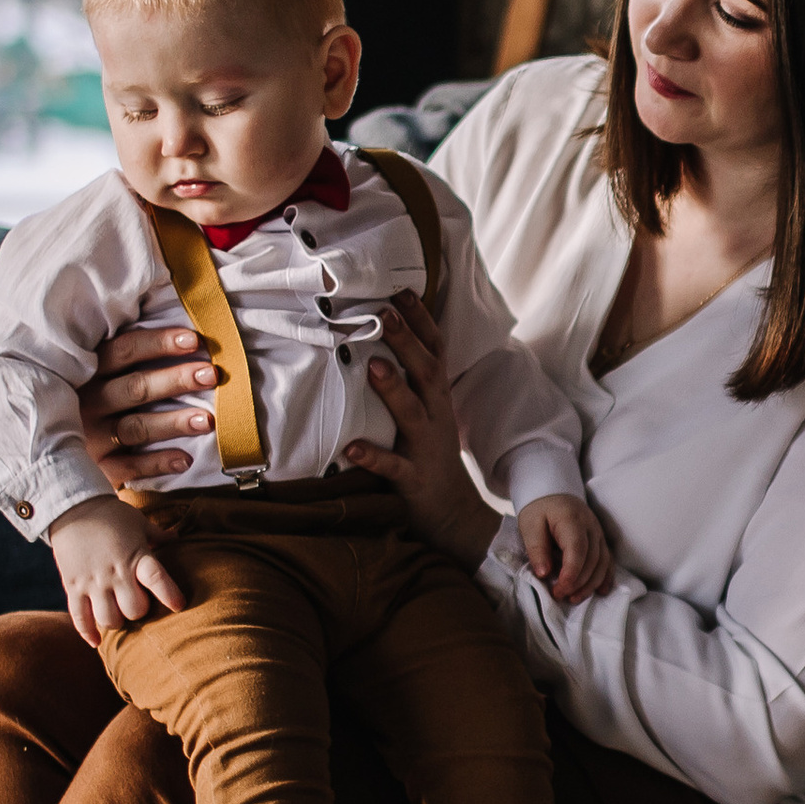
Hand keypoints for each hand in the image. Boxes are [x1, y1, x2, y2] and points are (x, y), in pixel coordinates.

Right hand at [47, 495, 185, 644]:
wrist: (71, 507)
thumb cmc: (110, 515)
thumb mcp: (139, 522)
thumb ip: (158, 536)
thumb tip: (178, 536)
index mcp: (136, 556)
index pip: (157, 579)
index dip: (170, 595)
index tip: (179, 605)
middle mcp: (115, 572)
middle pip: (134, 610)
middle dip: (139, 611)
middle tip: (136, 603)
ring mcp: (92, 582)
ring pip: (109, 619)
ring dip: (116, 621)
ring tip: (116, 612)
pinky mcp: (72, 586)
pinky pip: (79, 618)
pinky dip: (88, 633)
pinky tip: (96, 641)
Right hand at [78, 327, 220, 489]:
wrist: (51, 451)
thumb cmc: (85, 400)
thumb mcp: (93, 374)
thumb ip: (124, 358)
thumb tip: (183, 338)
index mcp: (87, 372)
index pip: (124, 350)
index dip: (159, 343)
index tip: (194, 340)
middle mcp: (87, 402)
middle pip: (135, 388)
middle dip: (175, 379)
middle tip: (210, 375)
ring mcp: (90, 436)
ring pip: (136, 427)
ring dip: (174, 422)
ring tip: (208, 419)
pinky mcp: (96, 467)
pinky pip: (129, 467)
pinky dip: (158, 463)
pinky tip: (186, 459)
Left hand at [339, 292, 497, 569]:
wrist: (454, 515)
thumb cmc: (428, 457)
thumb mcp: (425, 412)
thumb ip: (409, 380)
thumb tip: (380, 338)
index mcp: (437, 398)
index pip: (434, 350)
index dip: (420, 320)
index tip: (400, 289)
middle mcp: (436, 417)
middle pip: (427, 372)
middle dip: (407, 342)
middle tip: (383, 313)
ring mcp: (426, 448)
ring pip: (412, 414)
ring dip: (393, 389)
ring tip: (372, 366)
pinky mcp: (414, 480)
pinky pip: (393, 467)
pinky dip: (373, 457)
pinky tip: (350, 448)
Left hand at [517, 493, 611, 602]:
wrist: (552, 492)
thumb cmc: (539, 509)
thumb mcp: (529, 525)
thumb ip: (536, 548)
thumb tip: (544, 574)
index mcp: (572, 520)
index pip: (577, 550)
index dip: (571, 573)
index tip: (558, 590)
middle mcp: (590, 527)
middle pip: (592, 559)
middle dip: (578, 583)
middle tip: (559, 596)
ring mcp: (598, 533)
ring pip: (603, 562)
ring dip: (591, 584)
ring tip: (574, 599)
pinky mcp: (600, 540)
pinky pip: (608, 560)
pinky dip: (606, 577)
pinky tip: (601, 591)